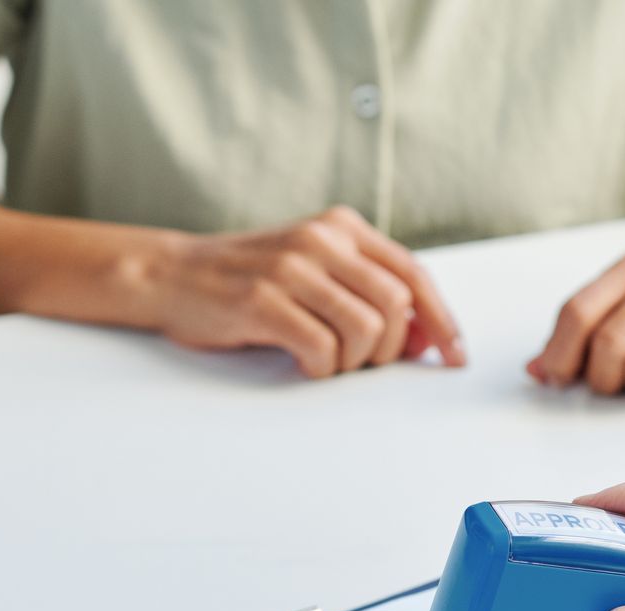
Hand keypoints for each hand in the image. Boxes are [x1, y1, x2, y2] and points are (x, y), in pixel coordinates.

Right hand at [146, 206, 464, 377]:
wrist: (171, 274)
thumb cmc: (248, 281)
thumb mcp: (313, 269)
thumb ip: (365, 291)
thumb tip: (424, 336)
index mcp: (341, 228)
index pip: (412, 272)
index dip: (441, 319)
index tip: (453, 356)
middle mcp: (321, 240)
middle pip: (395, 305)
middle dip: (390, 348)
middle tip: (363, 364)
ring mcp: (290, 267)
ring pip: (364, 328)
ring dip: (353, 361)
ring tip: (327, 361)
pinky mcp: (262, 300)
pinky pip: (320, 347)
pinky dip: (320, 367)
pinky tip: (303, 363)